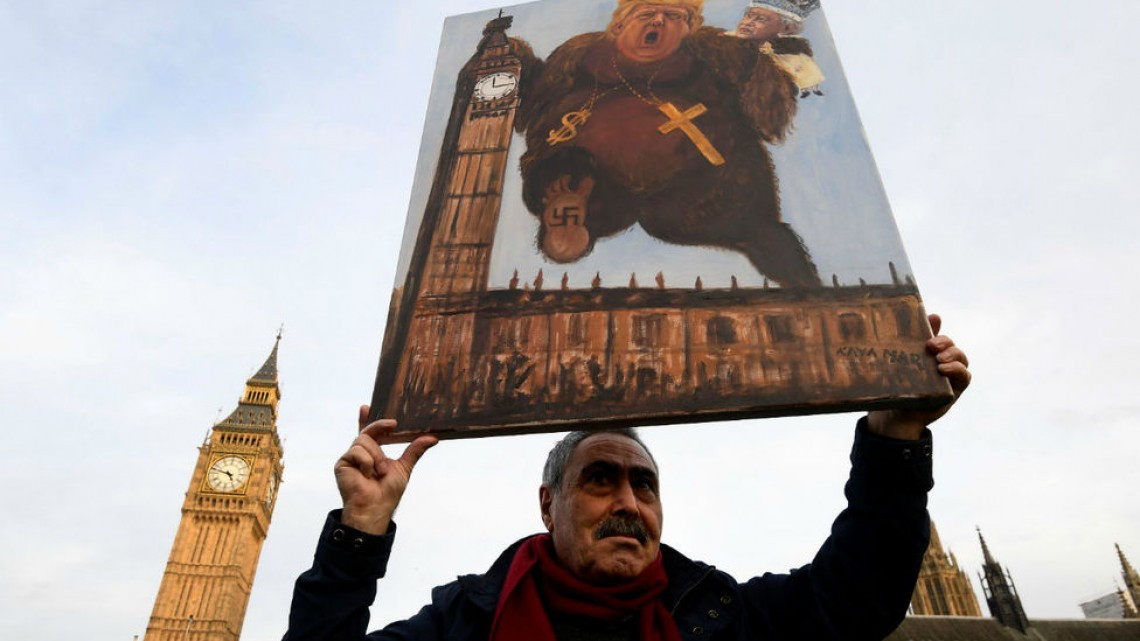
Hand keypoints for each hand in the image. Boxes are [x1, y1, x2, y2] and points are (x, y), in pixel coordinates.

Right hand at [335, 405, 437, 534]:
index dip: (366, 419)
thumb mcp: (404, 467)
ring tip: (379, 472)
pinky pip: (356, 451)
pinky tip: (367, 473)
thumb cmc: (388, 493)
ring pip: (364, 440)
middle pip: (368, 432)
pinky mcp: (342, 463)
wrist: (375, 507)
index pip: (370, 433)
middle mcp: (361, 454)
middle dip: (380, 426)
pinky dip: (366, 461)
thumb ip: (414, 450)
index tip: (366, 406)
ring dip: (376, 456)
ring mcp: (351, 458)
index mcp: (373, 453)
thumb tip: (433, 438)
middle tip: (393, 424)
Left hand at [866, 314, 970, 439]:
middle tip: (931, 345)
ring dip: (953, 355)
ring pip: (960, 358)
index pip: (935, 334)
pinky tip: (945, 369)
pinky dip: (958, 370)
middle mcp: (940, 361)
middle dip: (944, 341)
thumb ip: (906, 347)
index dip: (936, 326)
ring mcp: (949, 375)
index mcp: (926, 354)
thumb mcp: (898, 366)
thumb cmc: (896, 388)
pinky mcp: (955, 389)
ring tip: (939, 359)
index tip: (933, 319)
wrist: (896, 417)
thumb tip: (910, 324)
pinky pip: (965, 376)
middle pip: (950, 345)